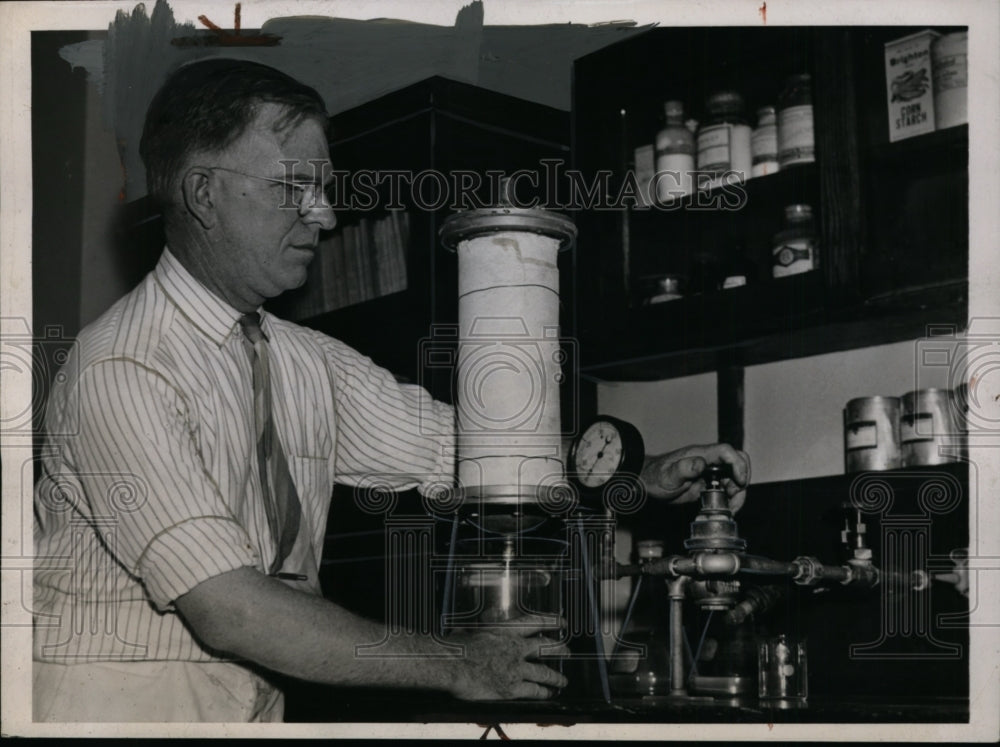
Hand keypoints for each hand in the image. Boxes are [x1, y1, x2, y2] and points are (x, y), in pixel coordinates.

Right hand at [446, 616, 568, 699]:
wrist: (452, 664)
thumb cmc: (457, 646)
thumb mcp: (472, 629)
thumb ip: (481, 628)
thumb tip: (473, 626)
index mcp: (506, 630)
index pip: (535, 622)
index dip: (552, 621)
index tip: (562, 622)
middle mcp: (516, 648)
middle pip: (545, 647)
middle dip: (559, 649)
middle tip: (567, 651)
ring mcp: (516, 668)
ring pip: (545, 672)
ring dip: (556, 677)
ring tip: (563, 681)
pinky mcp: (512, 688)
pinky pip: (534, 690)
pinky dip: (544, 692)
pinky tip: (549, 694)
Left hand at [640, 443, 750, 511]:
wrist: (648, 483)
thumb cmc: (655, 476)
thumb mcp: (668, 474)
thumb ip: (684, 468)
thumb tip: (701, 463)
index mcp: (700, 454)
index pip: (727, 452)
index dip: (738, 464)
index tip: (739, 481)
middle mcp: (708, 461)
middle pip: (737, 463)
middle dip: (741, 480)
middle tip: (733, 497)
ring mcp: (710, 472)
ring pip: (735, 477)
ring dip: (738, 493)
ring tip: (730, 508)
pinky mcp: (709, 484)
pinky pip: (727, 488)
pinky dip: (731, 499)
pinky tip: (725, 509)